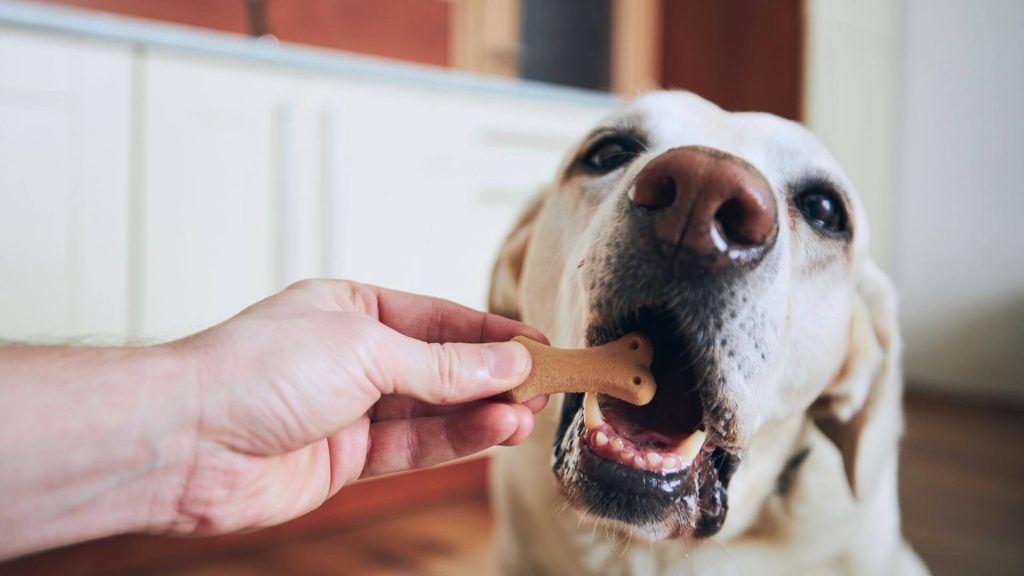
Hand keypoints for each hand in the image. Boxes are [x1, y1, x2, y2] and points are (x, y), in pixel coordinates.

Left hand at [167, 279, 547, 534]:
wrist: (186, 441)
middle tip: (545, 384)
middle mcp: (353, 356)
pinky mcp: (346, 458)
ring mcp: (350, 409)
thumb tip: (505, 361)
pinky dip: (455, 440)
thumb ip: (442, 363)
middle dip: (493, 375)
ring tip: (528, 412)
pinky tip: (493, 430)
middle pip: (440, 365)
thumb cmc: (255, 370)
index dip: (492, 333)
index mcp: (352, 308)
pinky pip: (414, 446)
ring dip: (482, 411)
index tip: (538, 344)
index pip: (439, 318)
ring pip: (433, 409)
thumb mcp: (366, 349)